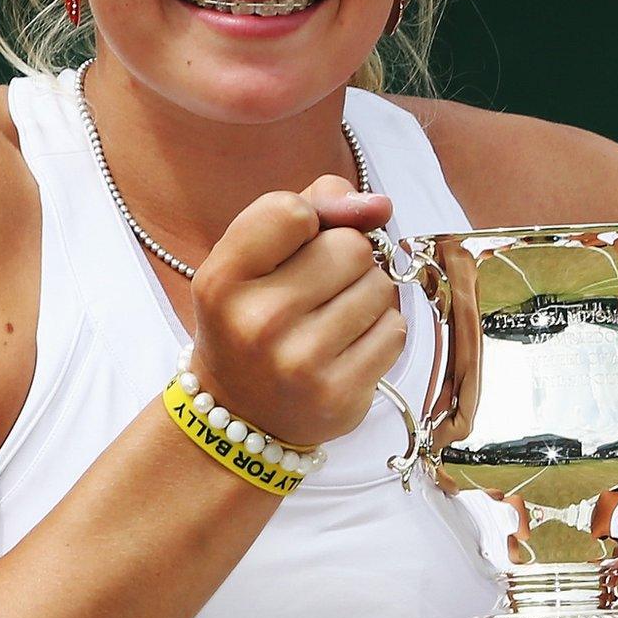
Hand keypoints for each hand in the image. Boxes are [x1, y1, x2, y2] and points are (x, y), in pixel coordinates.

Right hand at [187, 173, 404, 445]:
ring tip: (331, 320)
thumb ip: (313, 208)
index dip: (311, 219)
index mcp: (223, 279)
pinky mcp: (339, 393)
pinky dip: (380, 332)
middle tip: (316, 291)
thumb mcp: (254, 258)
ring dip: (366, 295)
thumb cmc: (254, 317)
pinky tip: (347, 347)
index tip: (299, 243)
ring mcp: (300, 362)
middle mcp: (258, 322)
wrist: (243, 413)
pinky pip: (394, 330)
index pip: (292, 210)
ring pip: (380, 287)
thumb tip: (380, 204)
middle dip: (345, 259)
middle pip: (351, 247)